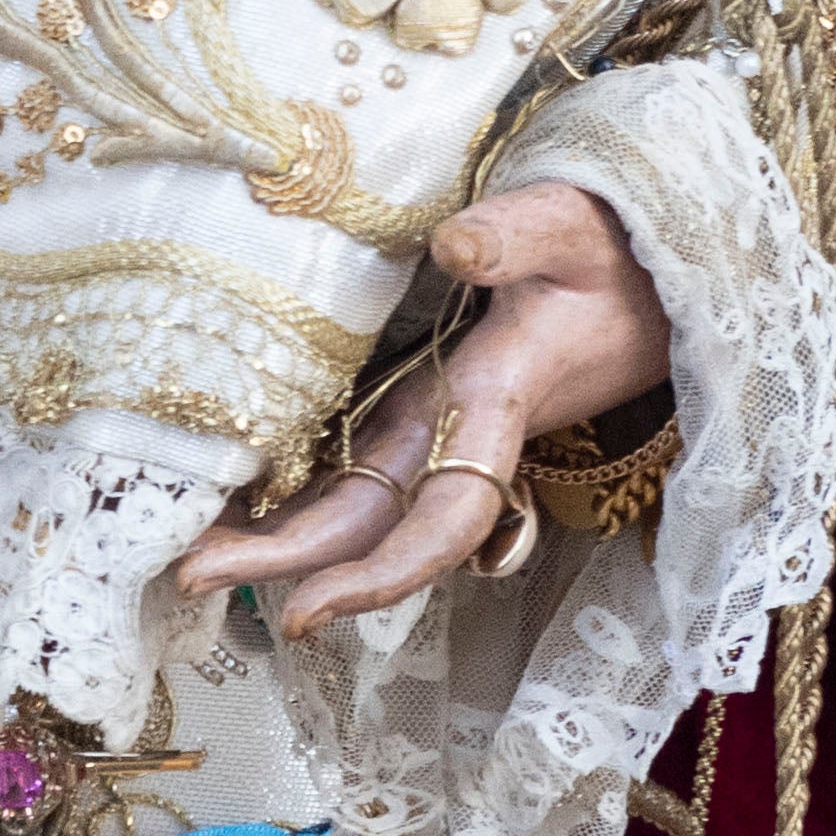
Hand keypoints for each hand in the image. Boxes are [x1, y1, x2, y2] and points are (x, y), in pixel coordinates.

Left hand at [171, 178, 668, 640]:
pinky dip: (294, 489)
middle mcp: (458, 432)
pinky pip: (356, 464)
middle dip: (283, 562)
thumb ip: (517, 234)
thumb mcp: (572, 227)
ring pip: (356, 502)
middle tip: (184, 576)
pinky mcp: (422, 400)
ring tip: (185, 549)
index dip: (382, 574)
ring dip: (277, 534)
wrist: (651, 277)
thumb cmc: (611, 253)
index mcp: (495, 404)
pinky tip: (232, 493)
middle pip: (370, 524)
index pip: (443, 517)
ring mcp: (436, 422)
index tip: (311, 608)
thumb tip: (454, 244)